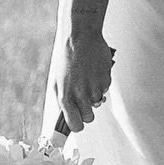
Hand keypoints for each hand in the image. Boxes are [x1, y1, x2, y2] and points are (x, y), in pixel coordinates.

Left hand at [52, 15, 115, 134]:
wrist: (82, 39)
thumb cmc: (68, 60)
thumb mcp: (57, 80)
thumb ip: (62, 100)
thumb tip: (66, 116)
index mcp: (65, 97)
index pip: (75, 125)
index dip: (77, 125)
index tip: (78, 122)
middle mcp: (80, 95)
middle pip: (89, 118)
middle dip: (87, 112)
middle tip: (84, 101)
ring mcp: (94, 88)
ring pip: (98, 103)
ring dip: (94, 96)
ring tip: (88, 81)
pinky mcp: (106, 80)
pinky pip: (105, 89)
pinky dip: (101, 84)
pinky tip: (94, 72)